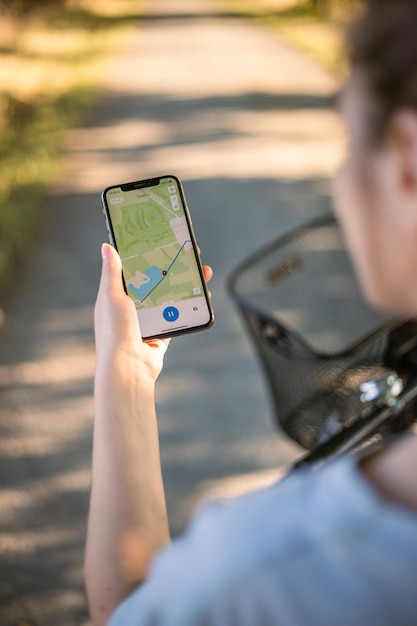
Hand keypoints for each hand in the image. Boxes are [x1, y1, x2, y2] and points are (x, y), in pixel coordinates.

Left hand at [94, 243, 212, 382]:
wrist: (128, 368)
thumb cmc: (115, 332)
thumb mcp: (112, 296)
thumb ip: (112, 272)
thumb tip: (106, 246)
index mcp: (116, 296)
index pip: (133, 268)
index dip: (147, 254)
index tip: (163, 241)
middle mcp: (131, 307)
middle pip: (155, 280)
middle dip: (173, 266)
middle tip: (189, 253)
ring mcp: (147, 320)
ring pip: (170, 296)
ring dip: (186, 283)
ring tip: (202, 271)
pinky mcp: (161, 333)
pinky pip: (178, 315)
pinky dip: (190, 305)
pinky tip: (202, 295)